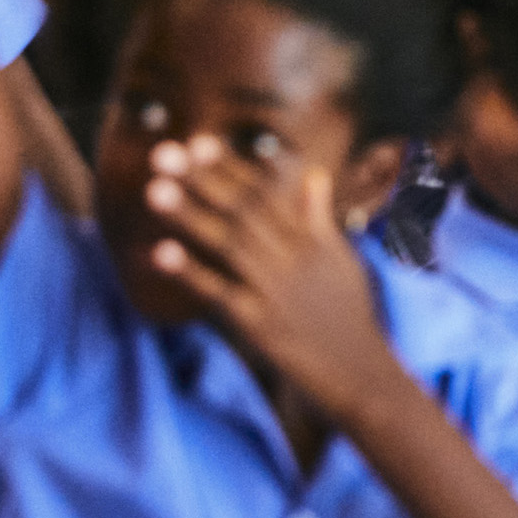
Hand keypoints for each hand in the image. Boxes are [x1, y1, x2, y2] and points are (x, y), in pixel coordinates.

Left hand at [143, 135, 406, 418]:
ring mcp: (276, 291)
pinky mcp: (260, 326)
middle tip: (165, 153)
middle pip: (243, 211)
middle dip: (203, 180)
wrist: (362, 374)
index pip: (267, 195)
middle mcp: (294, 259)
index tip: (199, 143)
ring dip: (190, 215)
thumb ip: (320, 218)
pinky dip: (191, 272)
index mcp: (312, 240)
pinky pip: (220, 294)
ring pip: (229, 244)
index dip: (230, 168)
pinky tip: (159, 253)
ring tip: (155, 188)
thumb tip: (311, 175)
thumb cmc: (352, 316)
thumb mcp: (343, 261)